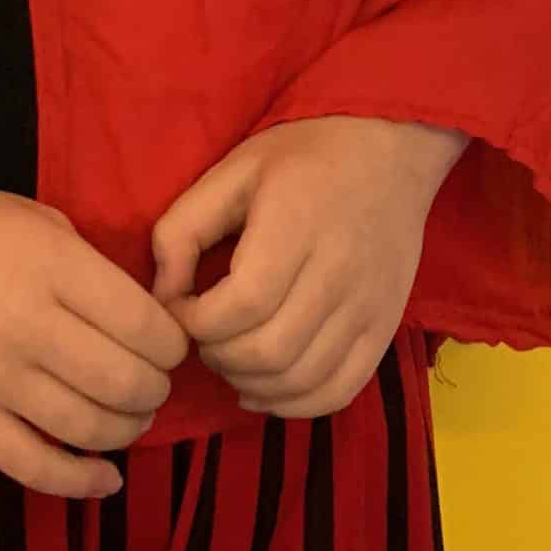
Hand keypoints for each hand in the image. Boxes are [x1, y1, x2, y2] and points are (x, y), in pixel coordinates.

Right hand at [0, 177, 190, 499]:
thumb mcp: (38, 221)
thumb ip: (90, 266)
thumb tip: (142, 320)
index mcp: (53, 265)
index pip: (144, 324)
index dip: (172, 344)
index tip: (169, 346)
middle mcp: (28, 323)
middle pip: (125, 382)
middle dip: (155, 390)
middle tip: (152, 383)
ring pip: (88, 428)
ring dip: (127, 430)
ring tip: (130, 418)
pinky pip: (33, 466)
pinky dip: (80, 482)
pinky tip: (107, 480)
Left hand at [148, 116, 467, 418]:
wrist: (388, 146)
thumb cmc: (301, 154)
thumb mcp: (230, 172)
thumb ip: (183, 230)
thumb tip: (162, 298)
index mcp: (296, 225)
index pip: (241, 305)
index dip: (197, 322)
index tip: (182, 308)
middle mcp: (339, 272)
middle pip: (269, 352)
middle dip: (218, 356)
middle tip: (204, 334)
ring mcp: (368, 306)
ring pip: (301, 381)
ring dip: (250, 384)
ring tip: (230, 357)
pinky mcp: (386, 328)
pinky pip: (340, 391)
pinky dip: (295, 404)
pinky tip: (264, 389)